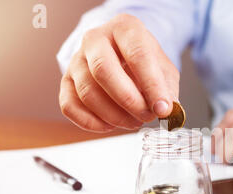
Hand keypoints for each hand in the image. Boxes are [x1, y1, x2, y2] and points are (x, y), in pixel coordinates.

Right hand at [59, 14, 178, 131]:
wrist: (121, 56)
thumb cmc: (143, 62)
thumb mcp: (163, 70)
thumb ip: (166, 89)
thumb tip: (166, 110)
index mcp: (125, 28)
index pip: (137, 55)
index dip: (152, 86)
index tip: (162, 108)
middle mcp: (95, 39)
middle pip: (103, 70)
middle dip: (128, 101)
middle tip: (146, 117)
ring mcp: (76, 60)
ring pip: (87, 92)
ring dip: (114, 116)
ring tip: (133, 121)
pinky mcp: (66, 81)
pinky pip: (70, 106)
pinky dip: (91, 122)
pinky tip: (110, 125)